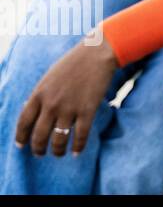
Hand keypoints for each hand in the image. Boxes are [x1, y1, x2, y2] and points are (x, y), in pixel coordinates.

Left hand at [14, 34, 119, 156]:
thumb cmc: (73, 62)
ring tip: (58, 154)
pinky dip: (78, 147)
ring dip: (57, 150)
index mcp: (39, 94)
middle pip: (39, 135)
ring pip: (58, 139)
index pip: (23, 122)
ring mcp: (69, 108)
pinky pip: (80, 135)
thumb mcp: (49, 77)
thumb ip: (40, 95)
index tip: (21, 146)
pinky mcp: (87, 110)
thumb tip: (31, 110)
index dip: (21, 137)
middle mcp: (51, 104)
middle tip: (40, 153)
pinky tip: (76, 152)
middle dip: (38, 149)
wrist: (97, 53)